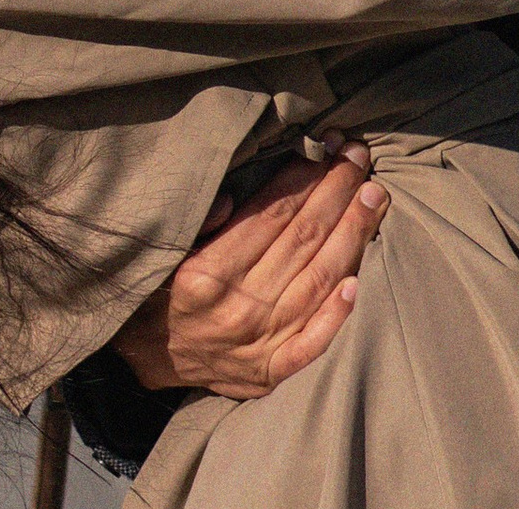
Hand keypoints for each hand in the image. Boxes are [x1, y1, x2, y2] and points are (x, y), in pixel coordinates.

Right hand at [111, 137, 388, 398]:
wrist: (143, 358)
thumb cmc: (157, 287)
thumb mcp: (163, 246)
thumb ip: (199, 220)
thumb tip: (234, 196)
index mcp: (207, 272)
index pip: (272, 214)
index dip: (306, 177)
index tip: (330, 146)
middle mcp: (236, 308)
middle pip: (302, 240)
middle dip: (337, 192)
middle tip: (360, 158)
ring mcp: (256, 345)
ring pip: (316, 282)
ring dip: (351, 237)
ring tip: (374, 199)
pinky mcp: (268, 373)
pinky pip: (310, 345)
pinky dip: (335, 316)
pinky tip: (358, 284)